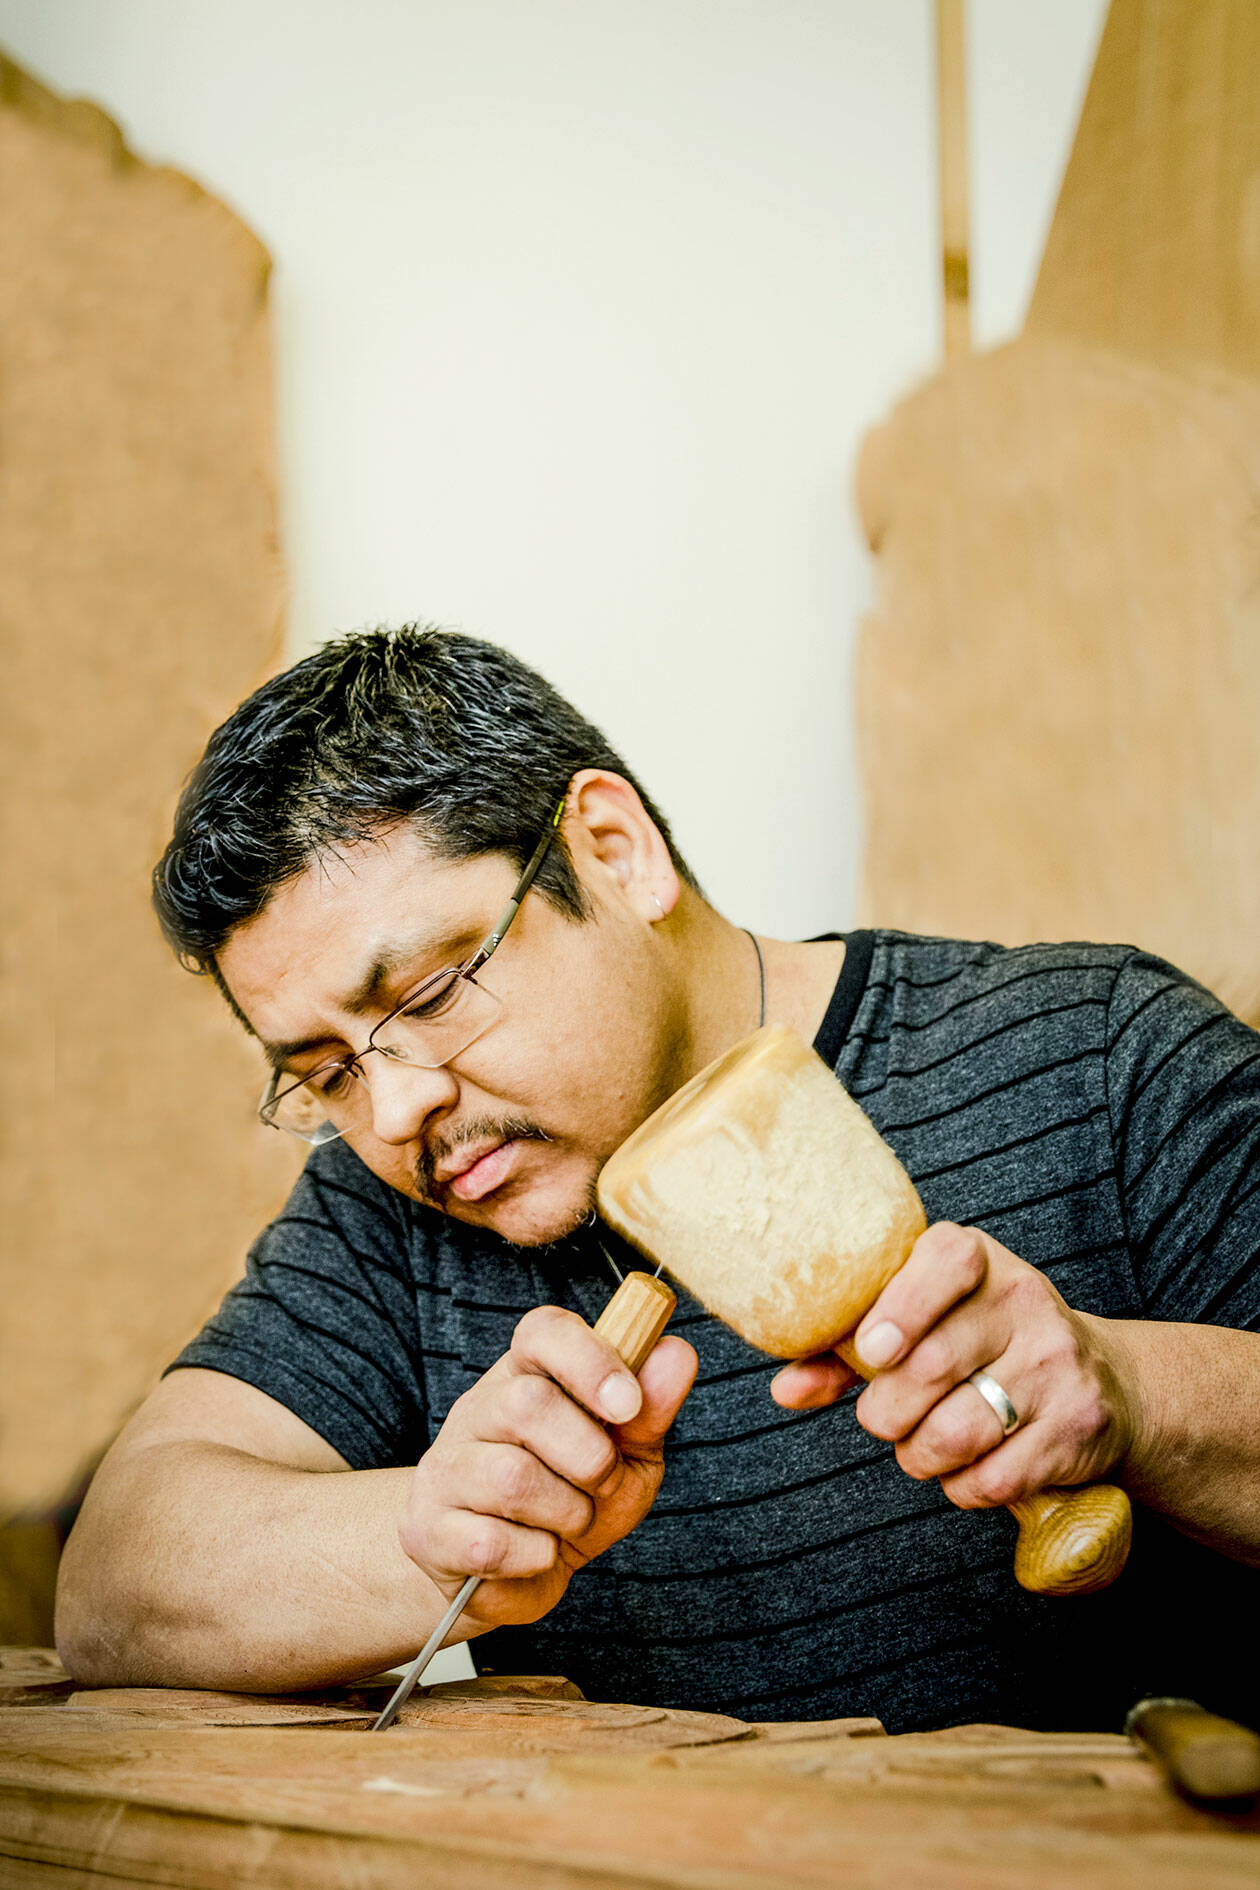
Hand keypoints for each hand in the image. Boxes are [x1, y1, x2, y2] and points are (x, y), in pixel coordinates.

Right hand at [398, 1305, 695, 1628]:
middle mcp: (478, 1409)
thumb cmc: (574, 1496)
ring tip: (570, 1520)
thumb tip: (677, 1352)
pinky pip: (491, 1543)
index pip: (542, 1331)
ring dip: (567, 1513)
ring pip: (511, 1478)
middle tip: (601, 1482)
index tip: (628, 1405)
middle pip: (527, 1404)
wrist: (515, 1575)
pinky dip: (534, 1557)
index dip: (589, 1359)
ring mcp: (446, 1467)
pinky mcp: (429, 1529)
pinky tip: (535, 1553)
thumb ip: (651, 1409)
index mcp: (527, 1373)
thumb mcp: (627, 1454)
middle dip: (589, 1457)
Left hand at [770, 1223, 1138, 1508]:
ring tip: (921, 1446)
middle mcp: (1025, 1301)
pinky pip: (994, 1477)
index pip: (945, 1261)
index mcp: (979, 1259)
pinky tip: (967, 1468)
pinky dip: (962, 1486)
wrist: (1104, 1380)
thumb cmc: (983, 1345)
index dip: (901, 1307)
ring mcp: (1057, 1363)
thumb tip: (785, 1389)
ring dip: (919, 1456)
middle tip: (883, 1419)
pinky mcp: (1078, 1425)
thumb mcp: (924, 1323)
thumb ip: (848, 1351)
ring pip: (956, 1431)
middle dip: (886, 1411)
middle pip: (930, 1366)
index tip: (872, 1350)